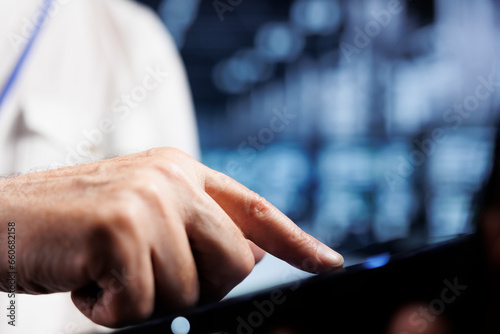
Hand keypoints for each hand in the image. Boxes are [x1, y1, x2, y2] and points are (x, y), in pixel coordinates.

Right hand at [0, 147, 342, 326]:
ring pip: (187, 290)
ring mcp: (147, 199)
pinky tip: (84, 281)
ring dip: (143, 299)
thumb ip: (194, 229)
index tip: (329, 262)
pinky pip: (142, 305)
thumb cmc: (71, 227)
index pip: (254, 209)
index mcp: (181, 171)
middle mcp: (171, 177)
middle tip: (143, 277)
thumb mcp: (140, 215)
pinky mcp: (119, 229)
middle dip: (196, 287)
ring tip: (103, 272)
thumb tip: (248, 258)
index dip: (296, 239)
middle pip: (233, 262)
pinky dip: (110, 311)